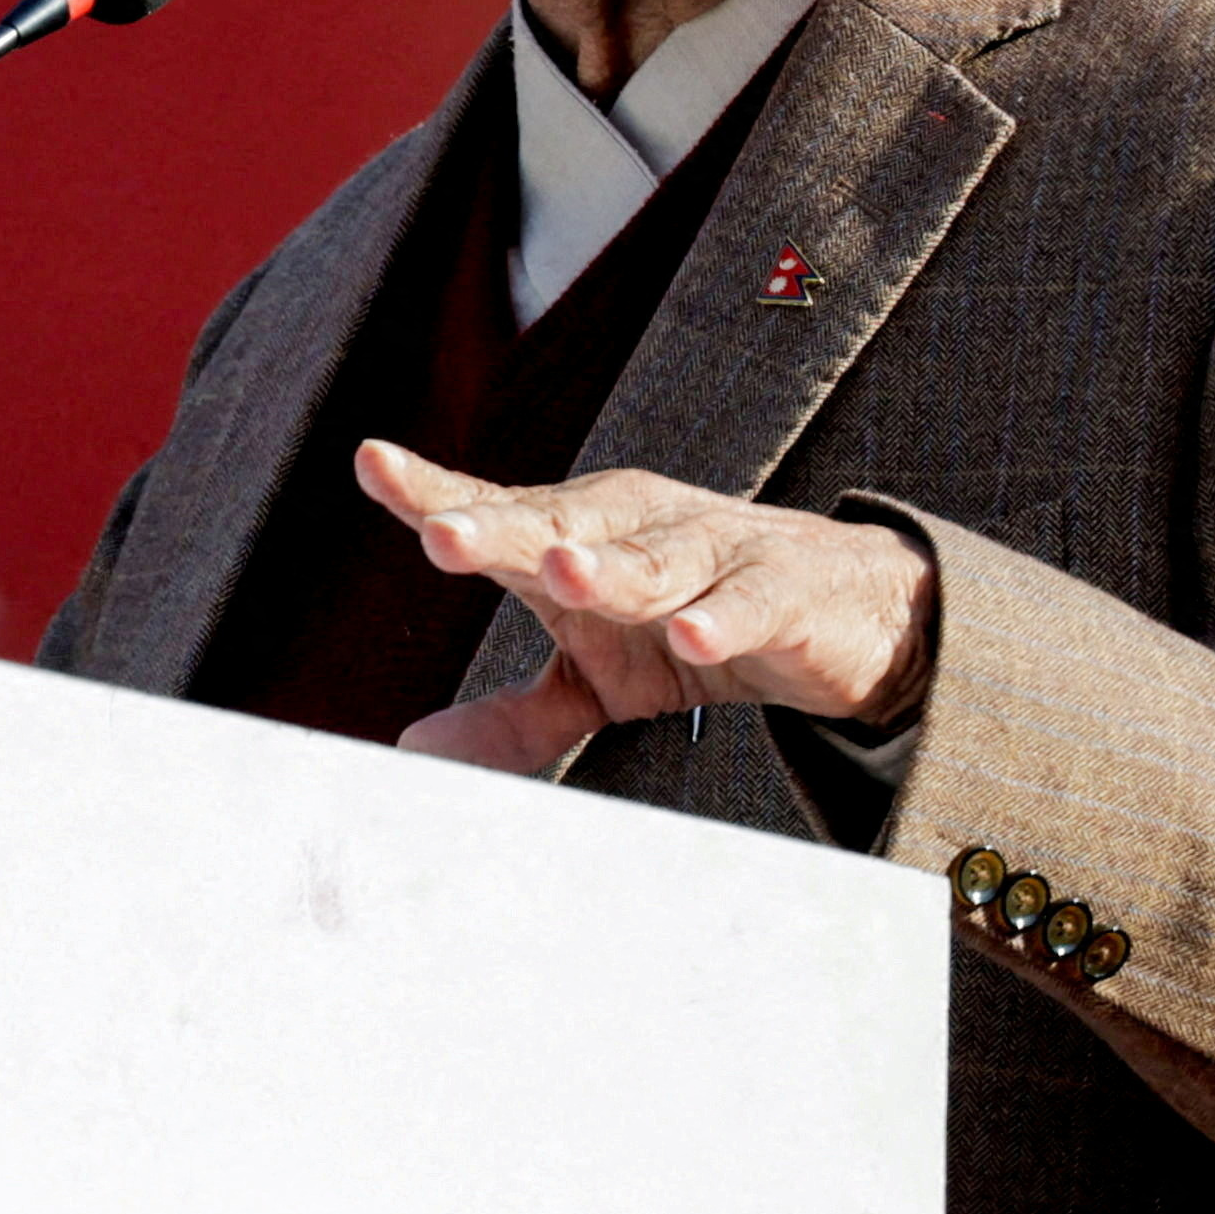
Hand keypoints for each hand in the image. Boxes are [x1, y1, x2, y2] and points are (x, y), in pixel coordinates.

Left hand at [352, 440, 937, 776]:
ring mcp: (712, 549)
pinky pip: (748, 604)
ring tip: (561, 570)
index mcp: (576, 536)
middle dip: (499, 529)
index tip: (371, 463)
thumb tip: (413, 750)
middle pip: (558, 523)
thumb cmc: (692, 625)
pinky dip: (723, 619)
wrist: (843, 612)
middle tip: (440, 536)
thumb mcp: (598, 680)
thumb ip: (512, 715)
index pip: (494, 510)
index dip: (432, 489)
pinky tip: (693, 635)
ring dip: (609, 564)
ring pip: (652, 557)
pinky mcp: (785, 589)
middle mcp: (634, 526)